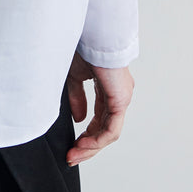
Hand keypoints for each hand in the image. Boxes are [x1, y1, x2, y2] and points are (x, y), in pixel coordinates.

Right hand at [65, 50, 133, 164]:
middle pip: (105, 130)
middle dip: (87, 147)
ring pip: (109, 133)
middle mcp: (118, 95)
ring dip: (91, 147)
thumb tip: (80, 119)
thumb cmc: (83, 46)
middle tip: (72, 157)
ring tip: (74, 154)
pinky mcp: (120, 100)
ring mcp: (121, 98)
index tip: (72, 146)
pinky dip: (97, 140)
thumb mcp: (75, 76)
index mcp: (108, 88)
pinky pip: (111, 129)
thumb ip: (77, 97)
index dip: (86, 135)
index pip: (99, 119)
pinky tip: (84, 145)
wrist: (91, 34)